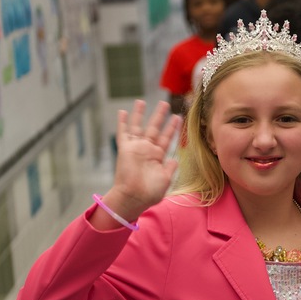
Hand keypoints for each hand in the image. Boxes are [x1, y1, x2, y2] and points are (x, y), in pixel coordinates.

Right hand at [105, 100, 181, 218]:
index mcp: (158, 157)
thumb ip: (170, 168)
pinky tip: (123, 112)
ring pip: (138, 127)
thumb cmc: (149, 193)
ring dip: (140, 114)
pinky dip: (123, 123)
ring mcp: (136, 148)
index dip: (172, 128)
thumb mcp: (165, 180)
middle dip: (159, 116)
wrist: (133, 198)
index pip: (166, 138)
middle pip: (154, 128)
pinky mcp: (125, 149)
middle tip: (164, 103)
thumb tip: (175, 160)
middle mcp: (147, 150)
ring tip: (141, 101)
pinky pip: (123, 133)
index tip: (177, 117)